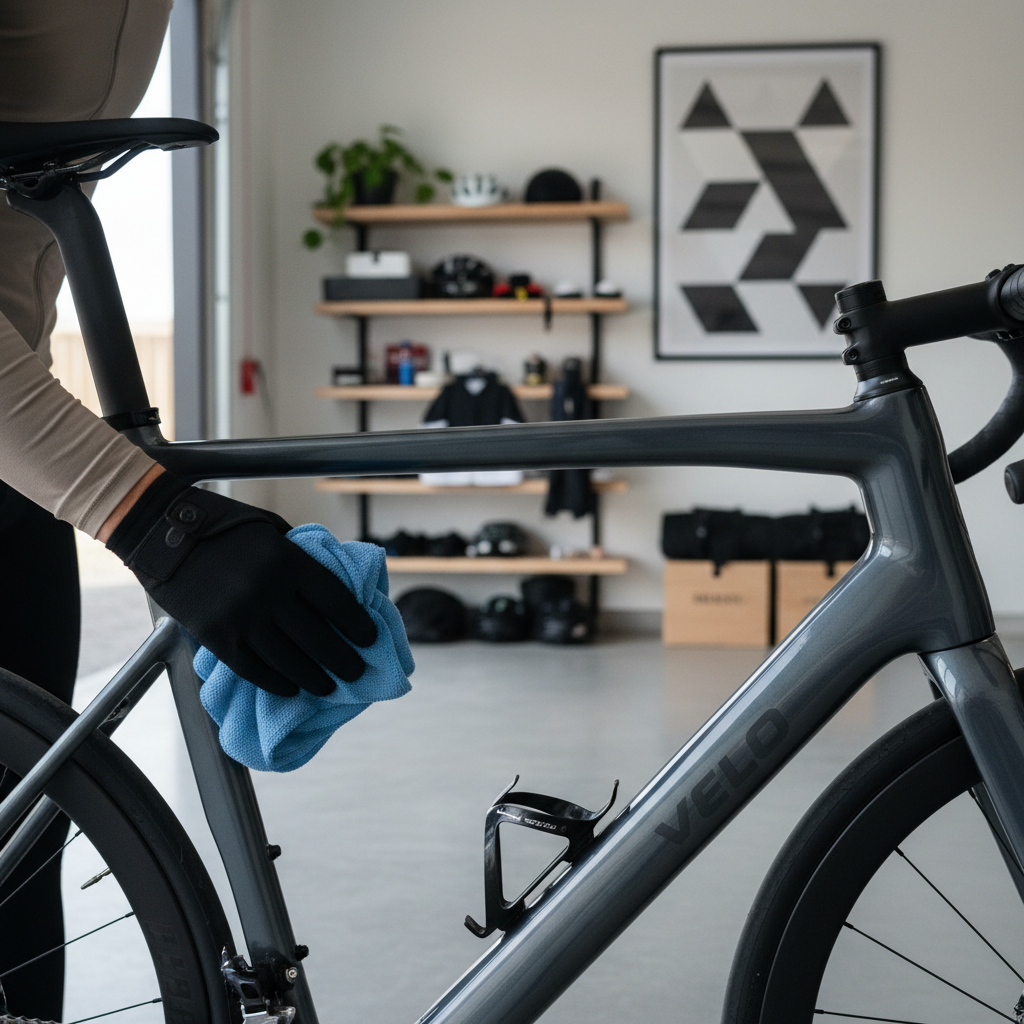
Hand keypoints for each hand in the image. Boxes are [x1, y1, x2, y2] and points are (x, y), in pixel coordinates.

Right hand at [106, 471, 376, 696]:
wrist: (161, 531)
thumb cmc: (223, 527)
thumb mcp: (272, 532)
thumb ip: (300, 560)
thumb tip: (332, 593)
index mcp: (288, 561)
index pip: (336, 602)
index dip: (358, 625)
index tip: (370, 638)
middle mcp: (268, 592)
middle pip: (318, 638)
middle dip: (343, 660)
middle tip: (357, 672)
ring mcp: (240, 617)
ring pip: (288, 661)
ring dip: (313, 678)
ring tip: (326, 686)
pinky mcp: (215, 636)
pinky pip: (253, 669)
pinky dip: (275, 682)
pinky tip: (290, 687)